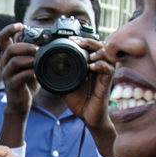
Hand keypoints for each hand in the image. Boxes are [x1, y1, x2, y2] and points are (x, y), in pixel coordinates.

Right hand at [0, 23, 36, 116]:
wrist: (21, 102)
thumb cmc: (26, 81)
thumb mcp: (30, 64)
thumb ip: (32, 52)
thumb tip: (41, 39)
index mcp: (8, 55)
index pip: (2, 38)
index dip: (9, 29)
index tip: (21, 25)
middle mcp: (4, 63)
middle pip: (10, 48)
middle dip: (26, 46)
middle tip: (37, 48)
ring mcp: (7, 74)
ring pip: (14, 61)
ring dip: (29, 59)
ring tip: (38, 60)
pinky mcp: (12, 85)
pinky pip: (20, 76)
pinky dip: (31, 73)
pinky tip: (37, 73)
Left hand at [62, 36, 116, 155]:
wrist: (88, 118)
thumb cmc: (81, 102)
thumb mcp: (67, 85)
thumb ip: (61, 76)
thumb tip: (46, 69)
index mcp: (90, 66)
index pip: (91, 47)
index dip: (82, 41)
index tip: (71, 39)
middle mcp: (99, 68)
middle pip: (100, 46)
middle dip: (88, 42)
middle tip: (77, 42)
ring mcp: (104, 75)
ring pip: (107, 55)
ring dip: (97, 51)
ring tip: (87, 53)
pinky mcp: (107, 83)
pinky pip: (108, 70)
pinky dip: (101, 65)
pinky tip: (92, 66)